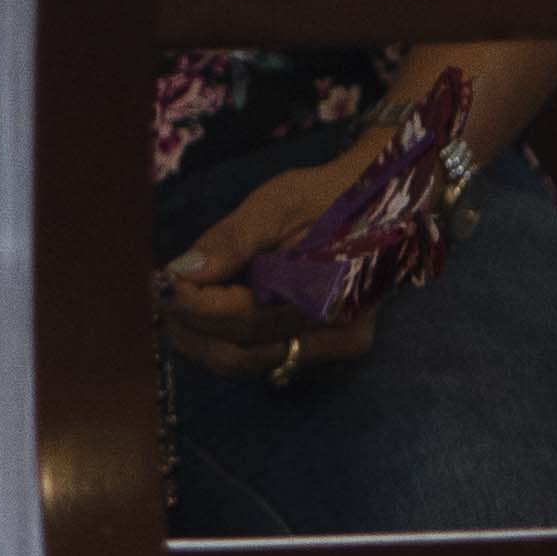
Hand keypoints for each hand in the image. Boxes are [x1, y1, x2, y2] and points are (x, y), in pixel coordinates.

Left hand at [153, 118, 399, 380]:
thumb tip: (180, 274)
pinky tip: (215, 312)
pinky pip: (267, 357)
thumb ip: (231, 241)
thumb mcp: (280, 200)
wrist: (392, 196)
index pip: (242, 321)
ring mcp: (338, 345)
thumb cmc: (334, 191)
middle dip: (191, 328)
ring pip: (249, 364)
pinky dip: (231, 340)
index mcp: (329, 295)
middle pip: (241, 352)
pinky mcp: (334, 347)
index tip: (164, 281)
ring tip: (182, 302)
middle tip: (165, 293)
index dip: (195, 307)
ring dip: (205, 340)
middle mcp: (338, 333)